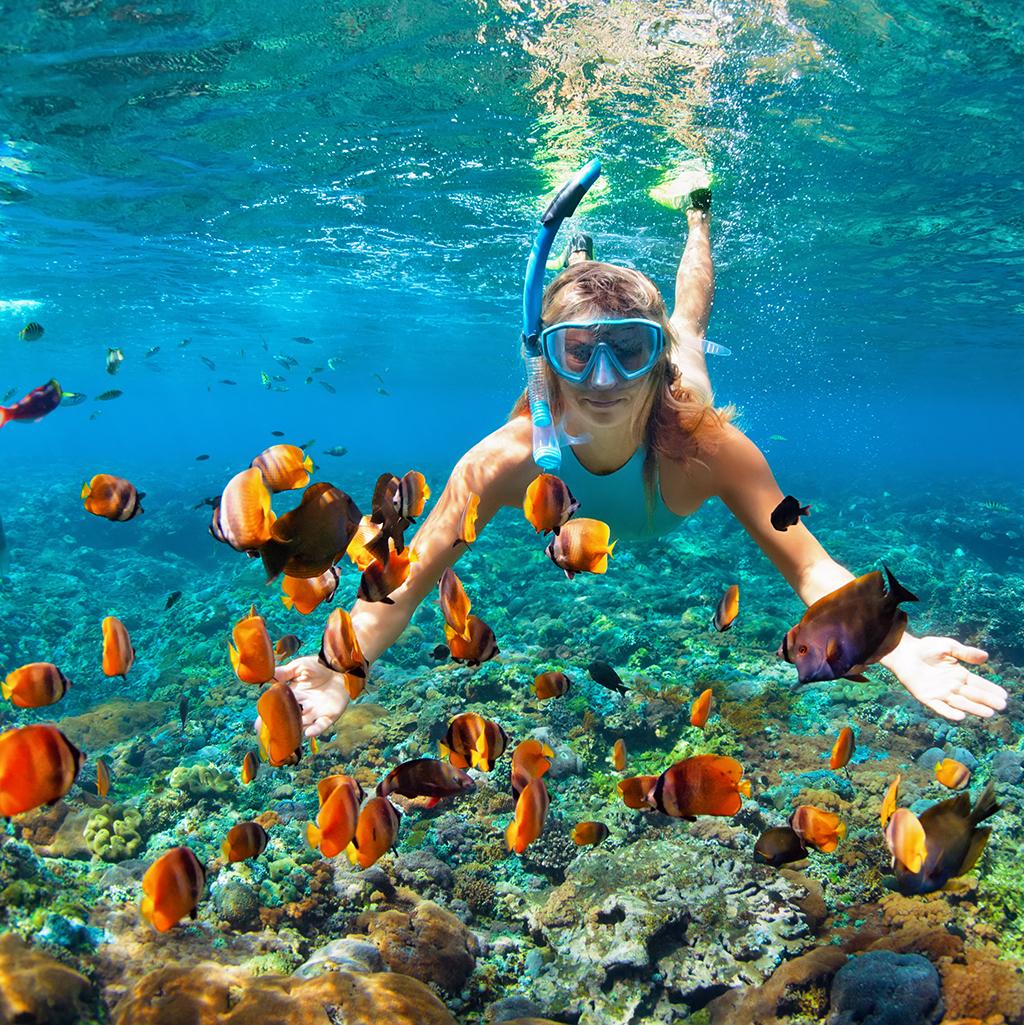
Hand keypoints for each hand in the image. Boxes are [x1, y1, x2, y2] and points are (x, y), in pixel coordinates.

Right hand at [254, 655, 351, 738]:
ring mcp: (316, 712)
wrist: (341, 665)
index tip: (258, 724)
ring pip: (303, 726)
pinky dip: (315, 730)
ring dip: (295, 731)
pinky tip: (309, 732)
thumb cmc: (319, 665)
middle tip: (268, 735)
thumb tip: (266, 676)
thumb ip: (284, 673)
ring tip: (286, 737)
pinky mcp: (330, 715)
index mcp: (295, 696)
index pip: (279, 708)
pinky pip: (322, 726)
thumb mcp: (299, 666)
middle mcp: (304, 707)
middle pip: (289, 721)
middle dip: (279, 728)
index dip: (270, 716)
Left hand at [890, 636, 1007, 720]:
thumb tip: (986, 656)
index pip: (979, 684)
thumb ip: (965, 652)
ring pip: (960, 703)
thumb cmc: (925, 647)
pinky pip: (940, 707)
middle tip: (1001, 706)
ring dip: (974, 708)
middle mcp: (952, 685)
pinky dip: (949, 712)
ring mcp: (940, 692)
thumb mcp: (948, 646)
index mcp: (959, 674)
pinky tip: (961, 716)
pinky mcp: (926, 697)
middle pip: (973, 695)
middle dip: (987, 700)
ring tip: (989, 713)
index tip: (1004, 695)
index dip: (991, 690)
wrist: (903, 651)